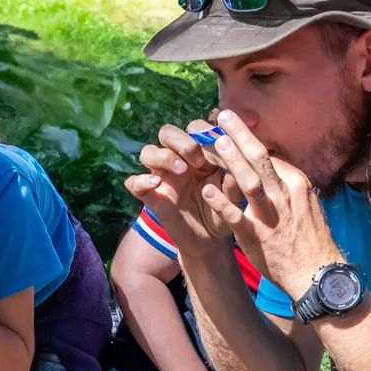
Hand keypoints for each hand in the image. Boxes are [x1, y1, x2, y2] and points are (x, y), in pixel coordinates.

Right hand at [126, 121, 238, 258]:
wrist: (209, 240)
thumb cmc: (224, 213)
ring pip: (148, 152)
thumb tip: (236, 171)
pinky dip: (140, 180)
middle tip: (198, 161)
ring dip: (163, 156)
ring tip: (181, 171)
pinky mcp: (151, 196)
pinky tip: (155, 184)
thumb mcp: (234, 200)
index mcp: (199, 154)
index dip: (203, 134)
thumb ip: (235, 185)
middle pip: (167, 133)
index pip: (194, 129)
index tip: (218, 149)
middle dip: (182, 141)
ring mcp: (162, 177)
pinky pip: (134, 183)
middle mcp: (178, 160)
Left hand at [188, 111, 344, 292]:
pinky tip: (208, 191)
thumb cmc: (310, 239)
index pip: (270, 155)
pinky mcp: (258, 237)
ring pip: (250, 182)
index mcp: (296, 185)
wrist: (318, 274)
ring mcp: (272, 216)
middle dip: (240, 136)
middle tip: (222, 117)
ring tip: (214, 143)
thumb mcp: (306, 204)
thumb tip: (272, 166)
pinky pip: (237, 217)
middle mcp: (285, 195)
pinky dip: (222, 203)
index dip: (249, 139)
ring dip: (231, 160)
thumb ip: (287, 186)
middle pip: (261, 159)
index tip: (233, 126)